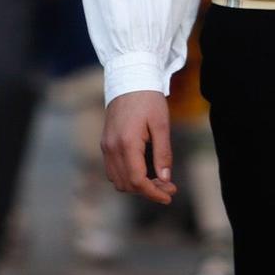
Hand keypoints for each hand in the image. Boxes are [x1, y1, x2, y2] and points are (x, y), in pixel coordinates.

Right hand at [101, 91, 176, 205]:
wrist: (129, 78)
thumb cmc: (148, 98)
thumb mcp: (161, 124)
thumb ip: (163, 153)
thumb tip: (165, 178)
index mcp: (127, 143)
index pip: (137, 181)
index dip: (153, 193)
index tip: (169, 196)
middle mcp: (112, 148)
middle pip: (126, 184)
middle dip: (148, 190)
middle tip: (169, 186)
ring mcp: (106, 146)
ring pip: (117, 180)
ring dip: (137, 185)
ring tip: (158, 179)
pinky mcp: (105, 143)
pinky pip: (112, 169)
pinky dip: (127, 176)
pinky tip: (144, 170)